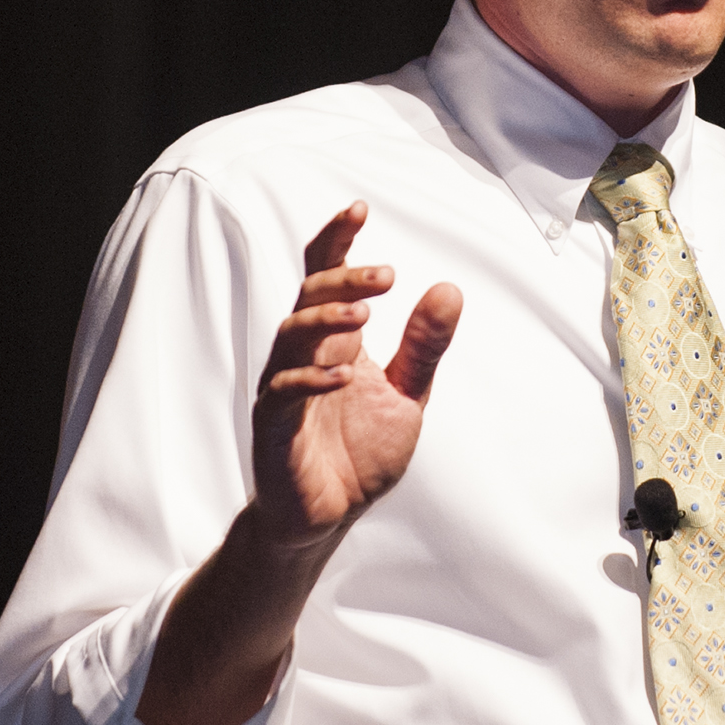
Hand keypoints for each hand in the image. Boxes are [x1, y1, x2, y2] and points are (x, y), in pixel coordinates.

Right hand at [252, 202, 463, 543]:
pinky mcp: (275, 428)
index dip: (336, 241)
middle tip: (387, 274)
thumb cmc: (360, 452)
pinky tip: (343, 376)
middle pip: (310, 296)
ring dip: (325, 319)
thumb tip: (449, 289)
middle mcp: (304, 355)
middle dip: (343, 279)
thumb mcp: (406, 394)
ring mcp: (285, 388)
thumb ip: (423, 346)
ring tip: (365, 315)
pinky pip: (284, 393)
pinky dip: (311, 380)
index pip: (326, 276)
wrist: (329, 516)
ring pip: (290, 335)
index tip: (359, 209)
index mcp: (334, 340)